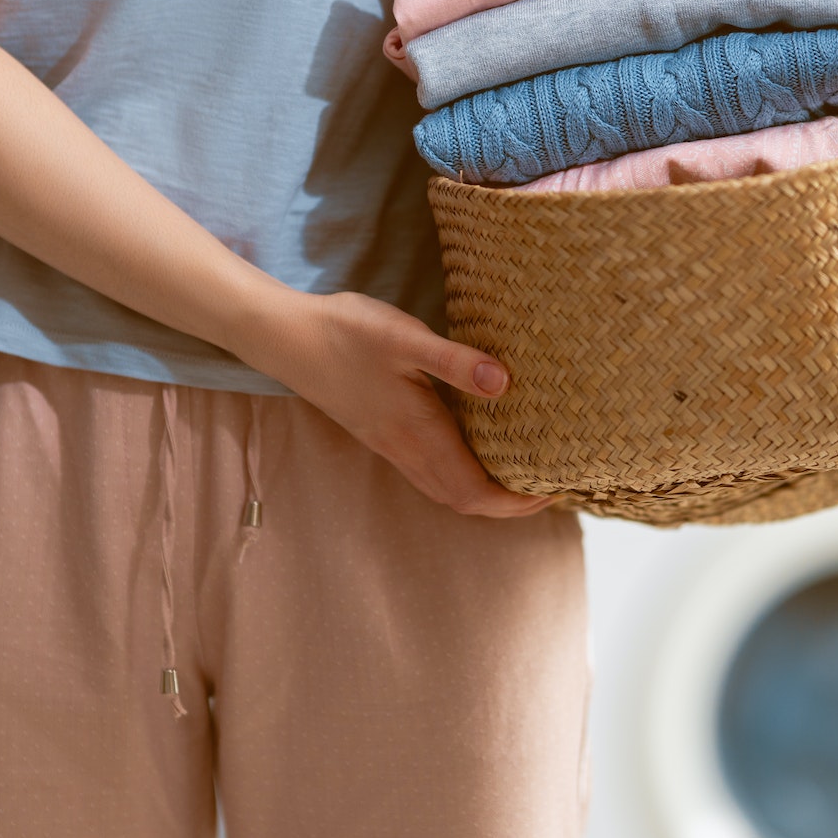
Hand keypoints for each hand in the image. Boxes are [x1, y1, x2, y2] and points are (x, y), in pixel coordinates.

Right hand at [251, 290, 552, 517]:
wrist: (286, 337)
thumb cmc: (347, 332)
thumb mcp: (405, 338)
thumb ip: (455, 362)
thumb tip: (505, 385)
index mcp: (418, 433)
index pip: (474, 491)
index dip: (514, 502)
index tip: (551, 492)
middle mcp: (404, 449)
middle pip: (462, 500)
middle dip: (505, 504)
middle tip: (545, 488)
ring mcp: (389, 443)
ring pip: (443, 488)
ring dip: (481, 492)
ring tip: (517, 474)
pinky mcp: (380, 432)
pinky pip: (427, 471)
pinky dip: (458, 474)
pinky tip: (472, 449)